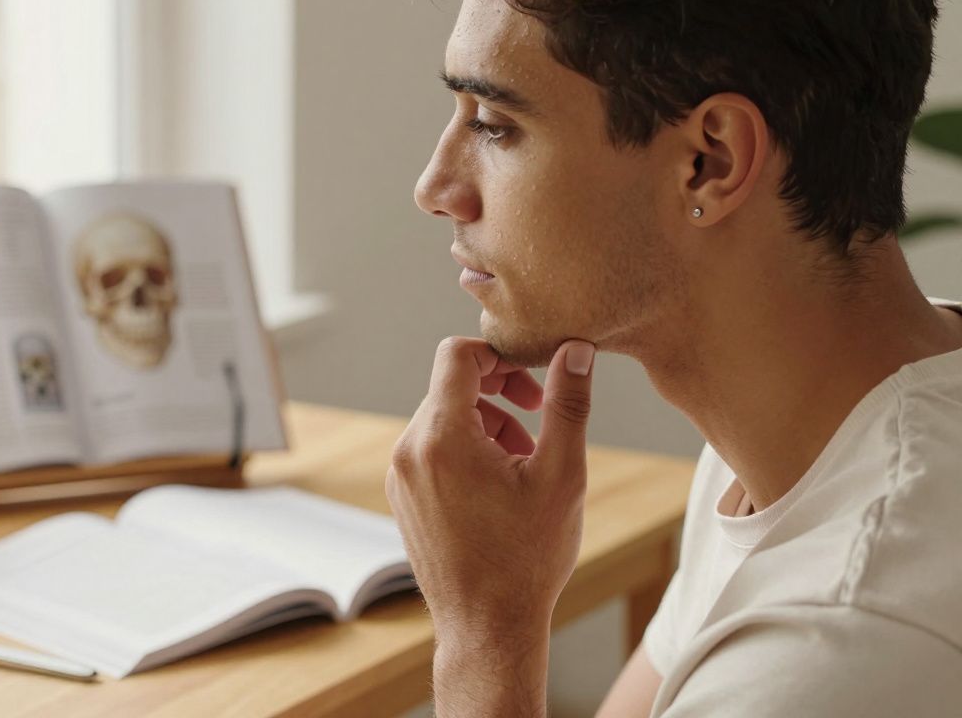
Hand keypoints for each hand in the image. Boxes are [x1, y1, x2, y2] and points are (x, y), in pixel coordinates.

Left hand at [386, 336, 595, 651]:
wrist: (488, 626)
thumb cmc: (527, 556)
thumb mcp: (561, 473)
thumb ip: (566, 402)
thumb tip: (576, 348)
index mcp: (441, 437)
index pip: (456, 355)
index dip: (498, 354)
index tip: (532, 381)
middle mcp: (409, 451)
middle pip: (450, 387)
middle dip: (498, 393)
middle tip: (538, 418)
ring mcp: (400, 476)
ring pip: (442, 419)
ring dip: (486, 423)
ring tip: (525, 459)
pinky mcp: (403, 497)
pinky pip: (431, 450)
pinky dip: (465, 450)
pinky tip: (501, 484)